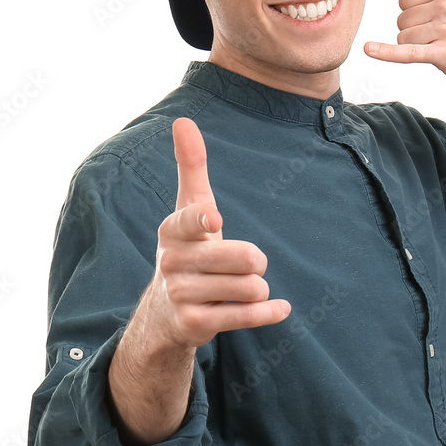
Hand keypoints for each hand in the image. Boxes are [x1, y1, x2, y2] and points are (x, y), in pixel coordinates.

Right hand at [146, 118, 290, 349]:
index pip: (189, 220)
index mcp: (171, 230)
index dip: (203, 219)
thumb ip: (190, 166)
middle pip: (242, 258)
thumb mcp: (188, 207)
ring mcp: (181, 295)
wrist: (165, 312)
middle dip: (257, 261)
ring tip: (245, 286)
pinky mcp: (194, 325)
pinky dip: (268, 312)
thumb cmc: (188, 246)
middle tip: (247, 263)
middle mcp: (172, 262)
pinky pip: (245, 316)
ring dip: (259, 287)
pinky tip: (280, 307)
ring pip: (249, 287)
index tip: (215, 218)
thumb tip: (182, 120)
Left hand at [363, 0, 445, 89]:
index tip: (440, 18)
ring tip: (443, 46)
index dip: (417, 12)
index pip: (404, 0)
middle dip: (417, 30)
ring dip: (418, 46)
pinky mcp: (444, 53)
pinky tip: (369, 49)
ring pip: (403, 38)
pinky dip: (388, 53)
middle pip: (402, 19)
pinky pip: (408, 52)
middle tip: (443, 35)